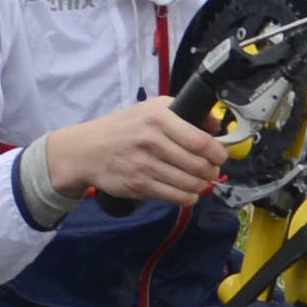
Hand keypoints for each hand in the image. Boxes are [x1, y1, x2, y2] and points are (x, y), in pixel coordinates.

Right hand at [34, 96, 227, 207]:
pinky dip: (188, 197)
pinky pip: (176, 197)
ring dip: (202, 185)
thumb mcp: (152, 109)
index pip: (201, 141)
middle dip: (212, 170)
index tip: (220, 154)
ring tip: (200, 180)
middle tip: (211, 169)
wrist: (87, 149)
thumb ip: (185, 112)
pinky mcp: (139, 185)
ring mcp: (144, 164)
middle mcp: (152, 140)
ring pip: (190, 183)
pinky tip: (188, 192)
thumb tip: (217, 124)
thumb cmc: (124, 128)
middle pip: (199, 165)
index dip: (219, 152)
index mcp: (159, 118)